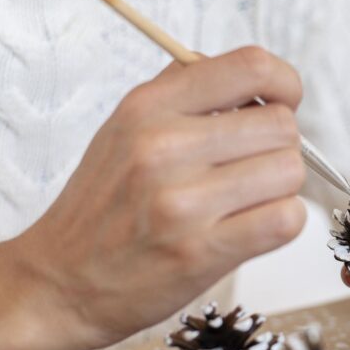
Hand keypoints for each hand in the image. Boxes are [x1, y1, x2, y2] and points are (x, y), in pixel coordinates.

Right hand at [15, 46, 306, 349]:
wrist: (60, 283)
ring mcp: (182, 201)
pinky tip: (253, 227)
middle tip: (252, 169)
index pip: (252, 67)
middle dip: (280, 148)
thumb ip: (184, 94)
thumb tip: (257, 81)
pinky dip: (282, 223)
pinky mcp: (201, 251)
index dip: (284, 85)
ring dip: (281, 190)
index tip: (281, 105)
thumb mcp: (124, 127)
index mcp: (148, 107)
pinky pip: (286, 220)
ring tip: (247, 202)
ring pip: (289, 173)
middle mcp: (163, 146)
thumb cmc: (103, 207)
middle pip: (281, 126)